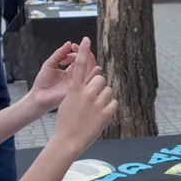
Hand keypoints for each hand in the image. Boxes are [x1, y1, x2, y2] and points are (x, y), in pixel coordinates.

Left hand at [24, 41, 99, 113]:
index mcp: (70, 70)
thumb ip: (59, 54)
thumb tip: (68, 43)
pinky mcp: (77, 88)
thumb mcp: (50, 64)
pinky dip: (93, 73)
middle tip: (76, 47)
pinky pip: (89, 81)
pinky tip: (95, 68)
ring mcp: (77, 82)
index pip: (79, 58)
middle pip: (87, 62)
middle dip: (83, 52)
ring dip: (87, 59)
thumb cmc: (42, 82)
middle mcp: (75, 76)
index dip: (77, 50)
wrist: (38, 97)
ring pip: (90, 69)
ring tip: (78, 53)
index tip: (72, 46)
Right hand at [53, 37, 117, 153]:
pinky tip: (102, 115)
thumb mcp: (67, 102)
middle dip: (99, 86)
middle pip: (101, 79)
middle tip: (94, 99)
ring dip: (105, 98)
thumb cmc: (66, 123)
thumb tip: (89, 86)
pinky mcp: (105, 114)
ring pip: (109, 90)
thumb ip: (78, 91)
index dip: (84, 52)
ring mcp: (96, 104)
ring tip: (96, 109)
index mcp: (74, 90)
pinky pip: (114, 103)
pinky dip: (110, 108)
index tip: (86, 39)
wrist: (68, 141)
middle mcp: (86, 94)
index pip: (79, 66)